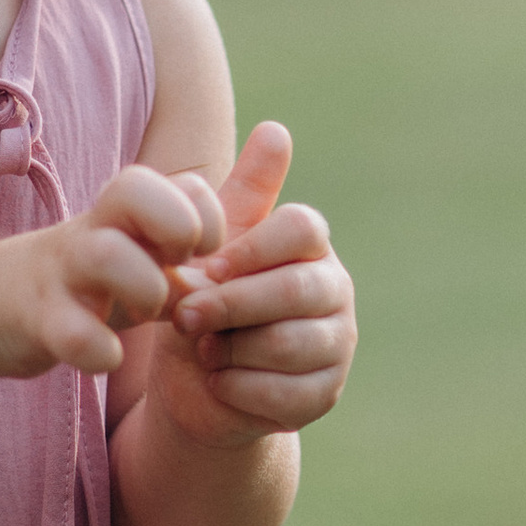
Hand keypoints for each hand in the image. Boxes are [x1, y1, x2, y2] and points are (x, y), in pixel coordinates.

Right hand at [0, 167, 213, 384]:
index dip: (208, 220)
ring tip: (147, 313)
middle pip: (134, 188)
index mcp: (127, 211)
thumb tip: (236, 272)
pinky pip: (71, 331)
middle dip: (177, 229)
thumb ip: (192, 255)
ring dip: (144, 287)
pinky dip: (100, 350)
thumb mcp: (145, 255)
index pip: (185, 184)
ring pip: (106, 253)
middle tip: (177, 270)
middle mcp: (94, 228)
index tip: (201, 258)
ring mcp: (63, 271)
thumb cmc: (95, 280)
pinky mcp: (38, 319)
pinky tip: (111, 356)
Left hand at [149, 121, 357, 444]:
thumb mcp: (212, 246)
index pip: (302, 228)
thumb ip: (242, 194)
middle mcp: (337, 290)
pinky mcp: (327, 396)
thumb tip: (276, 130)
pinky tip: (219, 382)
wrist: (199, 380)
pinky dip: (238, 389)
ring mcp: (339, 345)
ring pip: (287, 344)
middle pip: (294, 290)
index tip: (206, 268)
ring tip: (204, 349)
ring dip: (230, 350)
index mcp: (312, 246)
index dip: (249, 250)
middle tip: (186, 316)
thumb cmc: (206, 300)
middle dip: (230, 305)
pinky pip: (283, 395)